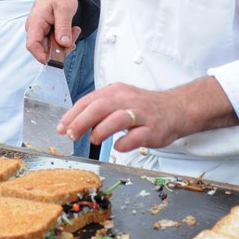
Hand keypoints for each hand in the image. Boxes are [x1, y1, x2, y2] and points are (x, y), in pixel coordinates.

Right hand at [25, 0, 80, 62]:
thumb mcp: (64, 9)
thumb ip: (63, 27)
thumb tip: (64, 44)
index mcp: (35, 22)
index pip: (32, 46)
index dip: (42, 56)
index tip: (57, 60)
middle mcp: (35, 28)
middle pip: (43, 49)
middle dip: (59, 49)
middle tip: (72, 41)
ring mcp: (40, 29)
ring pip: (50, 46)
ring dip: (64, 43)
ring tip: (74, 31)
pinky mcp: (45, 30)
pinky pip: (53, 40)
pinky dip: (64, 38)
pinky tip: (71, 30)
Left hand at [57, 78, 238, 151]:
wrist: (177, 109)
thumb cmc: (144, 108)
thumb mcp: (119, 100)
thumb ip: (99, 110)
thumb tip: (74, 123)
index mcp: (116, 91)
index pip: (89, 101)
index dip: (73, 115)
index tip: (62, 127)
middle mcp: (127, 99)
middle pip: (99, 107)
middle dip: (81, 121)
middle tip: (70, 134)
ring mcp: (141, 114)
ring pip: (117, 119)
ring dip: (101, 130)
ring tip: (93, 139)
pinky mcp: (153, 129)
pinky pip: (137, 137)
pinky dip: (124, 143)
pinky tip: (118, 146)